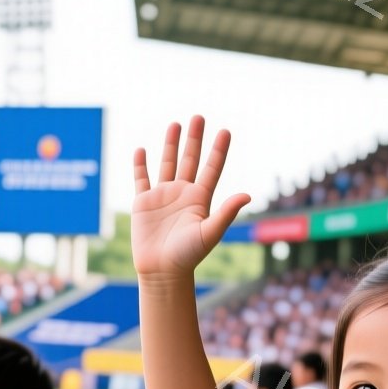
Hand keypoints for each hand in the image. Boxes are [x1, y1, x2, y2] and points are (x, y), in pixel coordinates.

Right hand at [132, 116, 251, 279]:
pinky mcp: (143, 203)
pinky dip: (140, 164)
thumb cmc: (188, 255)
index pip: (212, 169)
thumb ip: (226, 212)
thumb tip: (247, 195)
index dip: (219, 150)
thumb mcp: (210, 232)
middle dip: (195, 139)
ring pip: (167, 163)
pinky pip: (141, 179)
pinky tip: (142, 150)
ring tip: (175, 124)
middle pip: (190, 160)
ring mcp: (163, 196)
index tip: (225, 131)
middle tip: (199, 117)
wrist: (162, 271)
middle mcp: (183, 194)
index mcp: (200, 199)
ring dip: (171, 144)